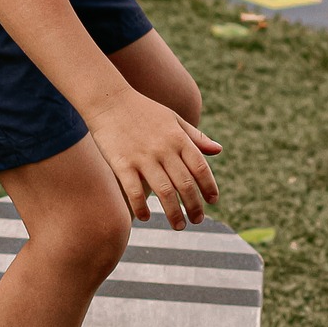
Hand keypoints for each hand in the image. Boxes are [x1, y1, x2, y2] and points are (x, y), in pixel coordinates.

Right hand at [84, 91, 221, 229]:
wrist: (109, 100)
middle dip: (194, 206)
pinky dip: (141, 207)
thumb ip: (196, 137)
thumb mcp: (174, 119)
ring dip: (173, 213)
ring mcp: (143, 157)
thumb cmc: (143, 110)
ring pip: (164, 192)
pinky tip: (145, 217)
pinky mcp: (122, 163)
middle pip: (186, 184)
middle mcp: (164, 149)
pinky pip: (135, 191)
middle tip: (197, 221)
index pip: (200, 168)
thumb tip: (219, 150)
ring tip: (178, 226)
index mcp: (178, 138)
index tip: (212, 201)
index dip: (209, 187)